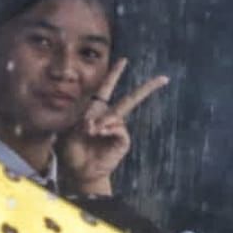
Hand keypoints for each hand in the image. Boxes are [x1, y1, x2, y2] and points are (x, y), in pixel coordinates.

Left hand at [60, 58, 168, 194]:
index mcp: (96, 111)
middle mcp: (109, 118)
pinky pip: (120, 129)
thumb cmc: (71, 151)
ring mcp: (118, 130)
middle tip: (163, 78)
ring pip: (118, 116)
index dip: (115, 74)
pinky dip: (109, 129)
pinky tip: (99, 133)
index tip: (124, 60)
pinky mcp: (122, 142)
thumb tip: (99, 122)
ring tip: (91, 132)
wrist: (79, 171)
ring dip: (104, 121)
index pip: (107, 88)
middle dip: (146, 88)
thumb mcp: (69, 131)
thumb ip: (83, 121)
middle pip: (131, 100)